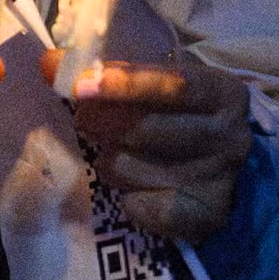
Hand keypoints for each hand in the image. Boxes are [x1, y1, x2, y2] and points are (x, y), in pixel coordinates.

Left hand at [42, 51, 250, 241]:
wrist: (216, 168)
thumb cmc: (174, 115)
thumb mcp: (155, 84)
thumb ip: (108, 72)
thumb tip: (48, 63)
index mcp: (223, 92)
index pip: (173, 85)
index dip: (124, 84)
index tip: (79, 85)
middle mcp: (229, 135)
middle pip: (145, 129)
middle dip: (100, 121)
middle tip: (85, 117)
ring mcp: (218, 178)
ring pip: (130, 167)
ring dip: (110, 160)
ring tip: (119, 153)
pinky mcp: (204, 216)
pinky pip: (141, 207)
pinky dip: (128, 198)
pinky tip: (138, 189)